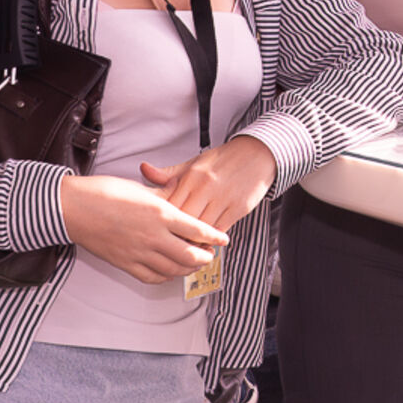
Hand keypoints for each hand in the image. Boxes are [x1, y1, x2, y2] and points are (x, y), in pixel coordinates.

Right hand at [59, 174, 227, 284]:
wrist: (74, 208)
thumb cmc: (106, 192)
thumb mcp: (143, 189)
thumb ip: (165, 197)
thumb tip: (181, 200)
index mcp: (160, 213)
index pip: (197, 229)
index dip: (214, 237)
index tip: (224, 240)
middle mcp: (152, 236)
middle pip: (189, 255)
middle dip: (205, 258)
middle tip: (211, 255)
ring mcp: (138, 253)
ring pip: (172, 270)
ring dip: (187, 269)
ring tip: (194, 264)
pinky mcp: (124, 263)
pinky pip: (151, 277)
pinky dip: (165, 277)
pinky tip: (170, 271)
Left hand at [138, 136, 276, 235]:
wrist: (259, 153)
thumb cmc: (224, 160)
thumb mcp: (195, 163)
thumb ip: (169, 173)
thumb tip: (143, 170)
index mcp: (192, 176)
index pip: (170, 206)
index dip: (162, 221)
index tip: (156, 230)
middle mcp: (206, 187)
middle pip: (183, 220)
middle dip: (175, 234)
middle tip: (167, 244)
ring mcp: (223, 198)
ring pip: (201, 228)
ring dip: (193, 240)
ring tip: (184, 248)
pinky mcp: (238, 208)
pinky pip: (220, 229)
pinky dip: (211, 238)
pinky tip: (205, 242)